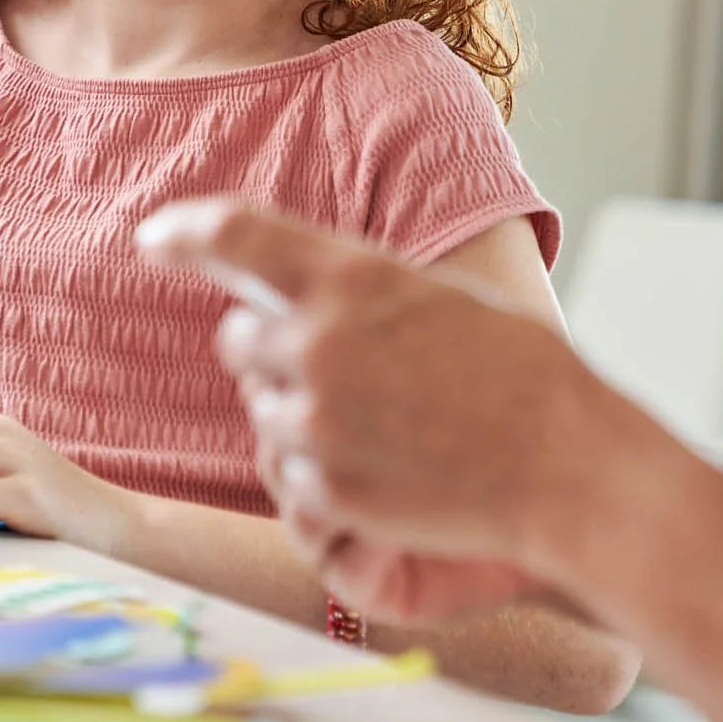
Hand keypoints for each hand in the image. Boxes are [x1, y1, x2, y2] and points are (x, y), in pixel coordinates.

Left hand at [141, 199, 625, 592]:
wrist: (567, 465)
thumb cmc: (521, 375)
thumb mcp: (437, 299)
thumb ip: (362, 293)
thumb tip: (306, 294)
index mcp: (353, 278)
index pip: (235, 234)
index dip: (184, 231)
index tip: (155, 236)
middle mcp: (320, 342)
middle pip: (238, 338)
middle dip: (270, 351)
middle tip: (335, 369)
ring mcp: (316, 420)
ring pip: (261, 410)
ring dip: (300, 415)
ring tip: (383, 425)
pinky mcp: (324, 490)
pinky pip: (288, 475)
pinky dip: (321, 473)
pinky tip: (386, 468)